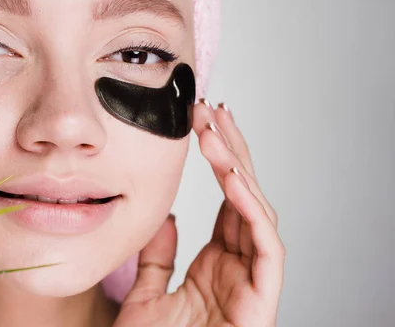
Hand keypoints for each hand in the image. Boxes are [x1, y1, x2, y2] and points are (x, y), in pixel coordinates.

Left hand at [112, 100, 284, 326]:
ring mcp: (252, 282)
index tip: (202, 126)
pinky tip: (234, 176)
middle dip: (230, 151)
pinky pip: (267, 246)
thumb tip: (164, 219)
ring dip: (238, 168)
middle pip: (244, 197)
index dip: (219, 161)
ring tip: (217, 130)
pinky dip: (252, 209)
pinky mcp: (262, 300)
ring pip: (257, 212)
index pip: (227, 201)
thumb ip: (156, 259)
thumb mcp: (145, 298)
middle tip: (210, 111)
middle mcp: (239, 267)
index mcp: (217, 264)